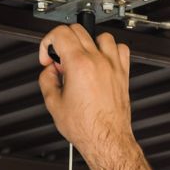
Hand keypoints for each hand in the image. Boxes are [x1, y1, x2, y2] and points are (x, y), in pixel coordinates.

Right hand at [37, 24, 135, 163]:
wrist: (107, 140)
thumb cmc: (86, 127)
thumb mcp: (53, 104)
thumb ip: (46, 80)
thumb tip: (49, 71)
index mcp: (79, 65)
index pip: (59, 34)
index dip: (47, 43)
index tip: (47, 57)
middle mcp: (98, 61)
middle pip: (77, 30)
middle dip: (62, 42)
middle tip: (59, 62)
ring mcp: (113, 65)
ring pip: (100, 35)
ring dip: (87, 43)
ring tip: (80, 59)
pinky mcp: (123, 73)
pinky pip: (120, 48)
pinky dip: (109, 50)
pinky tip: (100, 60)